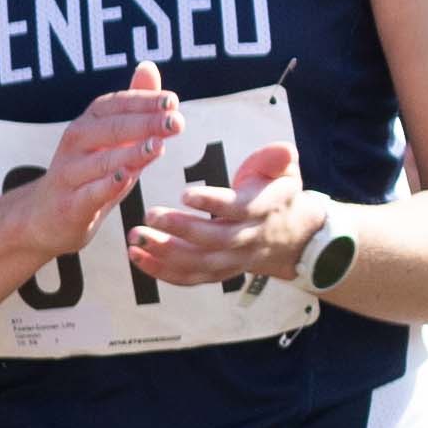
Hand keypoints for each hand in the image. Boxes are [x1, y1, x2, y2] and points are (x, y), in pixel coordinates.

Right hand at [8, 68, 182, 255]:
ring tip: (158, 146)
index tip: (172, 102)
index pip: (117, 105)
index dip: (145, 102)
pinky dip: (107, 185)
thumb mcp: (112, 142)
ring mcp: (69, 174)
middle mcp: (75, 142)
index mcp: (88, 122)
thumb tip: (149, 67)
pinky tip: (127, 178)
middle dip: (146, 124)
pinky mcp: (69, 205)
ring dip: (131, 153)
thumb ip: (133, 110)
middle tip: (176, 122)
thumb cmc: (88, 176)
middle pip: (112, 128)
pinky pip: (89, 193)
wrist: (45, 218)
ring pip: (102, 160)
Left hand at [131, 137, 318, 291]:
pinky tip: (137, 257)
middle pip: (214, 240)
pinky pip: (189, 277)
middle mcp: (247, 239)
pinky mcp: (217, 272)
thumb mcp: (285, 170)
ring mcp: (232, 260)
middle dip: (180, 229)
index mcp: (262, 209)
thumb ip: (277, 158)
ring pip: (198, 263)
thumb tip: (283, 150)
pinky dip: (162, 271)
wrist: (290, 236)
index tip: (185, 193)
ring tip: (137, 238)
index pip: (238, 208)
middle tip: (150, 215)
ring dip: (165, 252)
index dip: (213, 203)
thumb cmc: (276, 194)